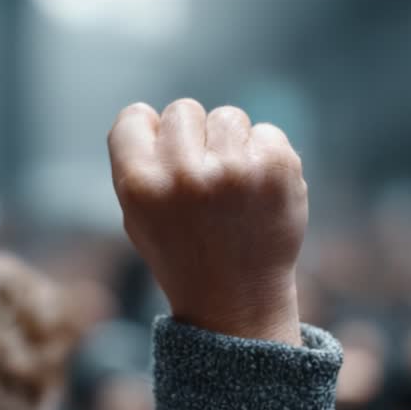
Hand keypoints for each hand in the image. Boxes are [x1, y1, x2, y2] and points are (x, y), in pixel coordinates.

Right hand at [108, 99, 305, 345]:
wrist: (238, 299)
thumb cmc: (183, 254)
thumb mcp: (138, 218)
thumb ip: (137, 165)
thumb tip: (151, 115)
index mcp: (141, 185)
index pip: (134, 117)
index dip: (149, 132)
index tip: (163, 155)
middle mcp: (184, 174)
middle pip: (183, 110)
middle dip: (193, 137)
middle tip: (203, 179)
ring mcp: (234, 170)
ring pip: (228, 117)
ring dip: (231, 144)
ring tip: (233, 187)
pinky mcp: (277, 168)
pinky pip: (267, 132)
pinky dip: (265, 156)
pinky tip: (259, 192)